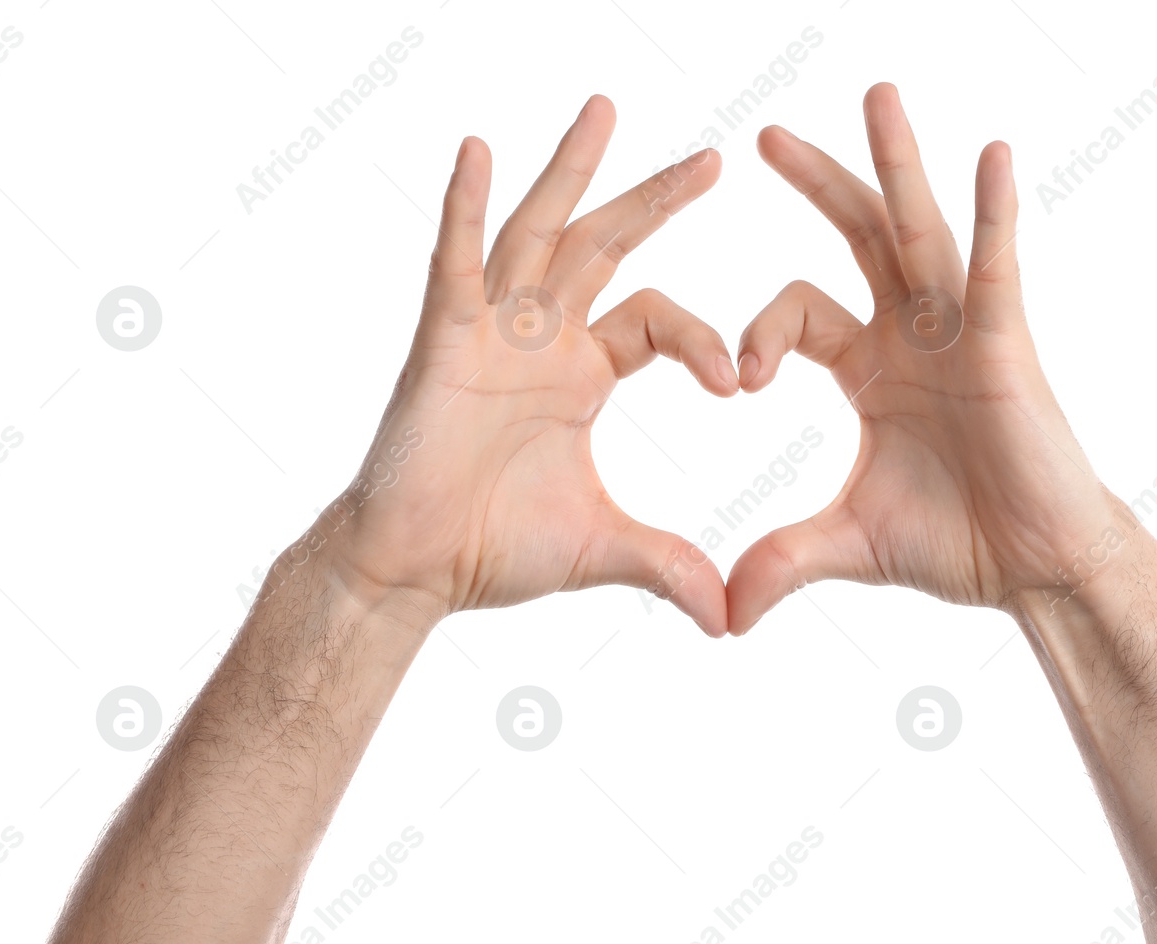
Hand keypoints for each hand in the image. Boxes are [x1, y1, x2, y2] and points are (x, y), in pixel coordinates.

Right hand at [310, 96, 735, 635]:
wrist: (416, 572)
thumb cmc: (495, 549)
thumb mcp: (605, 549)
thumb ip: (670, 566)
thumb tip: (731, 620)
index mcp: (581, 373)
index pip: (656, 321)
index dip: (701, 341)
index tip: (740, 383)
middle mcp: (540, 338)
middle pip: (605, 248)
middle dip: (656, 200)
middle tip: (715, 157)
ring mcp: (490, 332)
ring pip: (537, 233)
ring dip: (570, 172)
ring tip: (605, 111)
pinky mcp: (441, 341)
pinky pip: (453, 263)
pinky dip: (463, 208)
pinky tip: (477, 151)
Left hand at [726, 83, 1130, 633]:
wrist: (1036, 571)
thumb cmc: (956, 544)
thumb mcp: (847, 544)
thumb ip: (780, 561)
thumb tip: (719, 617)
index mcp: (870, 368)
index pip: (798, 316)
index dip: (758, 334)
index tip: (738, 383)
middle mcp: (912, 334)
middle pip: (857, 237)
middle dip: (817, 183)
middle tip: (765, 137)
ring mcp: (961, 331)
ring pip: (921, 229)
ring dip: (896, 162)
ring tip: (874, 94)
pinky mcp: (1007, 344)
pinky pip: (997, 267)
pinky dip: (996, 213)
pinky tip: (993, 154)